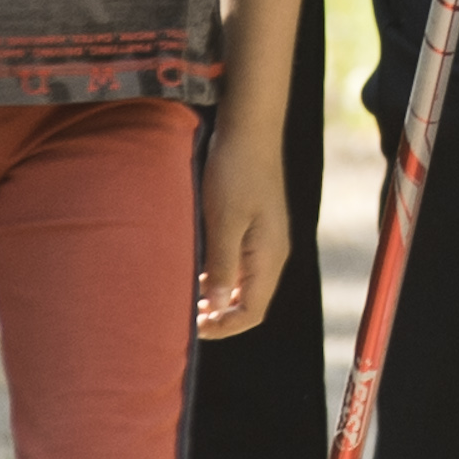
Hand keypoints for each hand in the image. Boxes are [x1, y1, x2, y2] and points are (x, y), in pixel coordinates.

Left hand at [192, 123, 289, 338]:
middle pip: (250, 301)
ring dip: (218, 294)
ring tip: (188, 294)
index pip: (252, 311)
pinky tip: (198, 267)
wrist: (249, 131)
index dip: (224, 327)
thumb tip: (217, 307)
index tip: (193, 326)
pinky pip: (241, 263)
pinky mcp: (256, 227)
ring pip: (244, 283)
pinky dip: (220, 274)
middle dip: (220, 314)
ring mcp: (266, 240)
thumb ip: (222, 266)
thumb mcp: (223, 222)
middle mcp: (272, 253)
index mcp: (269, 257)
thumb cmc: (235, 172)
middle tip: (185, 314)